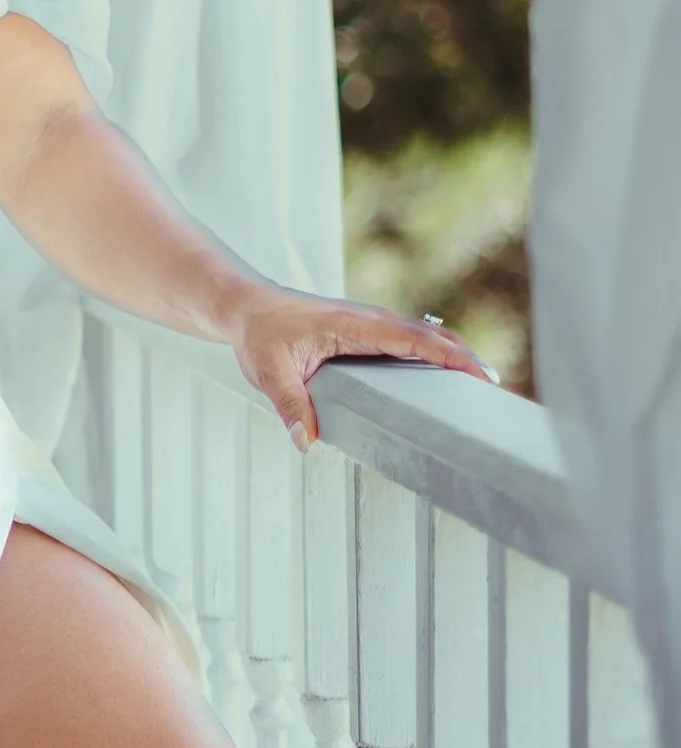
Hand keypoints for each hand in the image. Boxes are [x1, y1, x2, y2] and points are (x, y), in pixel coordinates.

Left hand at [224, 287, 494, 446]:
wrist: (247, 306)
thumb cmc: (259, 334)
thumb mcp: (268, 373)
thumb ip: (289, 407)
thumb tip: (306, 441)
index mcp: (355, 324)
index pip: (415, 339)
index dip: (451, 356)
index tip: (481, 376)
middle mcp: (371, 320)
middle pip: (433, 337)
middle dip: (467, 360)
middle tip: (499, 392)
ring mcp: (372, 325)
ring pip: (425, 338)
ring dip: (455, 357)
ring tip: (485, 391)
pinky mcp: (368, 333)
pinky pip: (411, 342)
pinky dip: (436, 356)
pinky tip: (448, 381)